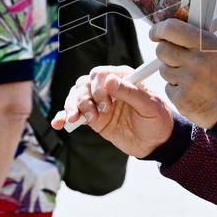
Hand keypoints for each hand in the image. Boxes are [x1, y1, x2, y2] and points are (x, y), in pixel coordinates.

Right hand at [53, 66, 174, 158]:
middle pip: (84, 84)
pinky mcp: (94, 118)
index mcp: (123, 78)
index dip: (98, 87)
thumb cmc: (158, 119)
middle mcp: (108, 88)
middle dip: (84, 99)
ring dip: (72, 107)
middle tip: (94, 115)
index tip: (106, 104)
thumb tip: (110, 81)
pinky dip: (63, 117)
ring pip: (76, 96)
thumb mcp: (149, 106)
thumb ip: (130, 92)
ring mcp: (99, 103)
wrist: (157, 142)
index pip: (101, 74)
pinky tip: (59, 123)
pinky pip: (75, 114)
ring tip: (76, 120)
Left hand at [151, 19, 216, 128]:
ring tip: (192, 77)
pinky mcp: (182, 99)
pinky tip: (193, 91)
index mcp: (207, 43)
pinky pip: (168, 88)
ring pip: (164, 69)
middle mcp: (197, 60)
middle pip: (162, 50)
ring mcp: (188, 81)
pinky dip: (177, 90)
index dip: (158, 30)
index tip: (155, 33)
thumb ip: (196, 39)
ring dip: (172, 72)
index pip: (171, 28)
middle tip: (173, 56)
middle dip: (165, 51)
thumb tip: (171, 29)